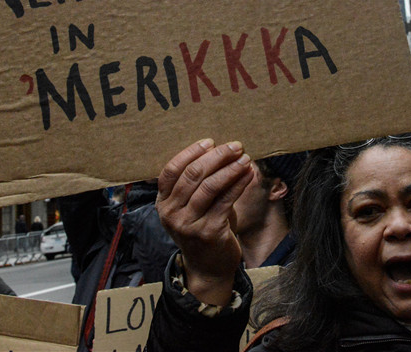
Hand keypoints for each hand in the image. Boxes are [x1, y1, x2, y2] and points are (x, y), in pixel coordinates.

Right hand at [156, 139, 253, 305]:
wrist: (208, 268)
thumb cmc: (201, 228)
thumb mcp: (189, 206)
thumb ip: (196, 183)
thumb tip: (216, 149)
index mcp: (162, 203)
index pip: (171, 170)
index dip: (190, 152)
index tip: (210, 142)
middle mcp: (171, 213)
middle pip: (192, 175)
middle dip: (216, 156)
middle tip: (234, 146)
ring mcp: (188, 224)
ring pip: (210, 186)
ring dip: (230, 168)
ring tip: (244, 158)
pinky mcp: (209, 232)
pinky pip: (225, 200)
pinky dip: (238, 184)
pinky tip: (247, 175)